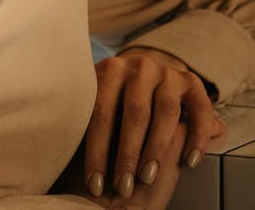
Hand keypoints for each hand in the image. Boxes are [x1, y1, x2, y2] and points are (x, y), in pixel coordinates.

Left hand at [85, 48, 224, 201]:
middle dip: (128, 155)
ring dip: (157, 149)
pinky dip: (198, 137)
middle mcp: (140, 67)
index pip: (101, 113)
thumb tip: (54, 136)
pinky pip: (200, 110)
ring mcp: (168, 72)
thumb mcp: (89, 103)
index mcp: (110, 70)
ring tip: (147, 178)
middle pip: (135, 113)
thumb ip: (79, 118)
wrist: (140, 75)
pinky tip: (190, 162)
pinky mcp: (191, 82)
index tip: (94, 183)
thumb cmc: (109, 103)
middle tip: (122, 186)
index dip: (97, 151)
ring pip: (166, 112)